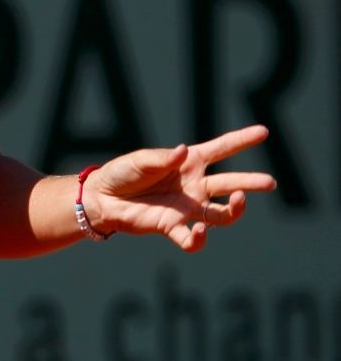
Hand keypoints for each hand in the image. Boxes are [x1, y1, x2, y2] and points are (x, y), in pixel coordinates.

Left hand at [83, 124, 276, 251]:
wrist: (102, 198)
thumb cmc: (122, 173)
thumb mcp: (140, 161)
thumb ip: (163, 158)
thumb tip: (184, 152)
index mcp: (188, 162)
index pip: (221, 149)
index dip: (241, 140)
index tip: (264, 132)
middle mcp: (193, 185)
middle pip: (229, 184)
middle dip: (250, 183)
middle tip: (270, 182)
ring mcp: (186, 207)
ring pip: (221, 213)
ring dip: (234, 210)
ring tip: (239, 201)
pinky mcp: (172, 226)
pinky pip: (192, 239)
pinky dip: (198, 239)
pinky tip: (197, 231)